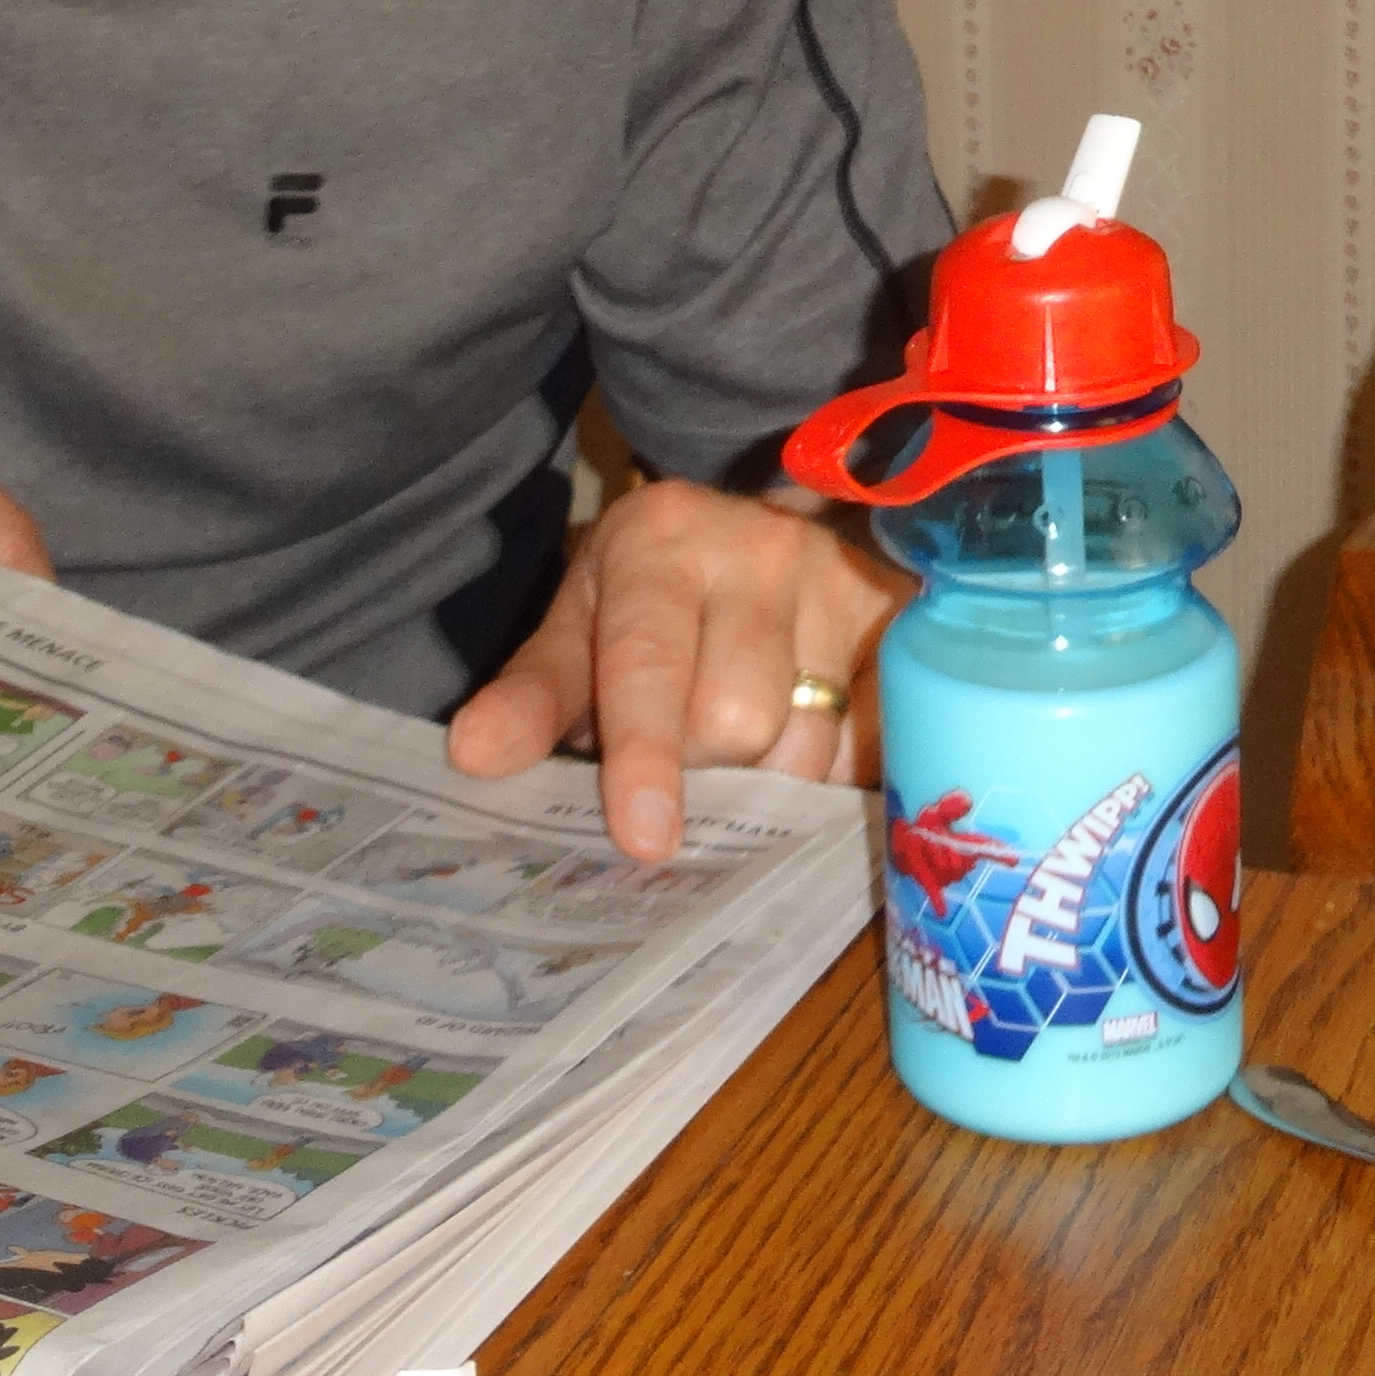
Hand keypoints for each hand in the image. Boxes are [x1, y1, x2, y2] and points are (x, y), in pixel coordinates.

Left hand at [447, 482, 902, 859]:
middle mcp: (762, 548)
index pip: (650, 661)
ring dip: (767, 776)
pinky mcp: (901, 629)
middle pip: (737, 720)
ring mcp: (844, 584)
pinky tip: (808, 740)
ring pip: (809, 747)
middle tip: (687, 752)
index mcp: (662, 540)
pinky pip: (870, 747)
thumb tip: (473, 757)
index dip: (644, 753)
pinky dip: (831, 770)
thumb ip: (533, 696)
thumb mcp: (581, 629)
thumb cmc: (649, 598)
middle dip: (703, 767)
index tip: (645, 838)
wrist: (756, 537)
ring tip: (744, 739)